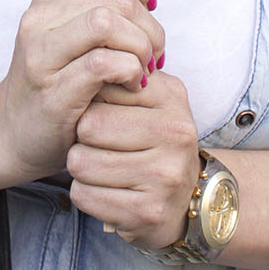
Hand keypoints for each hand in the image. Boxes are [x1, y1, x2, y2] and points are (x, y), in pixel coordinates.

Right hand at [0, 0, 164, 183]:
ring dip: (141, 47)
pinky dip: (130, 71)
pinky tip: (132, 84)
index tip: (148, 5)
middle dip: (150, 26)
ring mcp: (41, 54)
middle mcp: (39, 18)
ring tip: (144, 68)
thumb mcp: (72, 27)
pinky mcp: (53, 91)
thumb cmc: (55, 78)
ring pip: (108, 23)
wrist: (14, 132)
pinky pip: (104, 63)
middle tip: (154, 52)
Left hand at [66, 70, 199, 250]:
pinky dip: (86, 196)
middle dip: (82, 138)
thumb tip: (84, 57)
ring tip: (104, 170)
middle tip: (101, 147)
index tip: (104, 114)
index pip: (102, 86)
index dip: (91, 102)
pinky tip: (107, 194)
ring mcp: (166, 175)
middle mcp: (176, 133)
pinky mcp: (148, 212)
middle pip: (88, 126)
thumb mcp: (146, 101)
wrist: (187, 201)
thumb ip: (118, 77)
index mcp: (172, 96)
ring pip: (81, 164)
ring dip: (81, 169)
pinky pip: (84, 197)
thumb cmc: (152, 143)